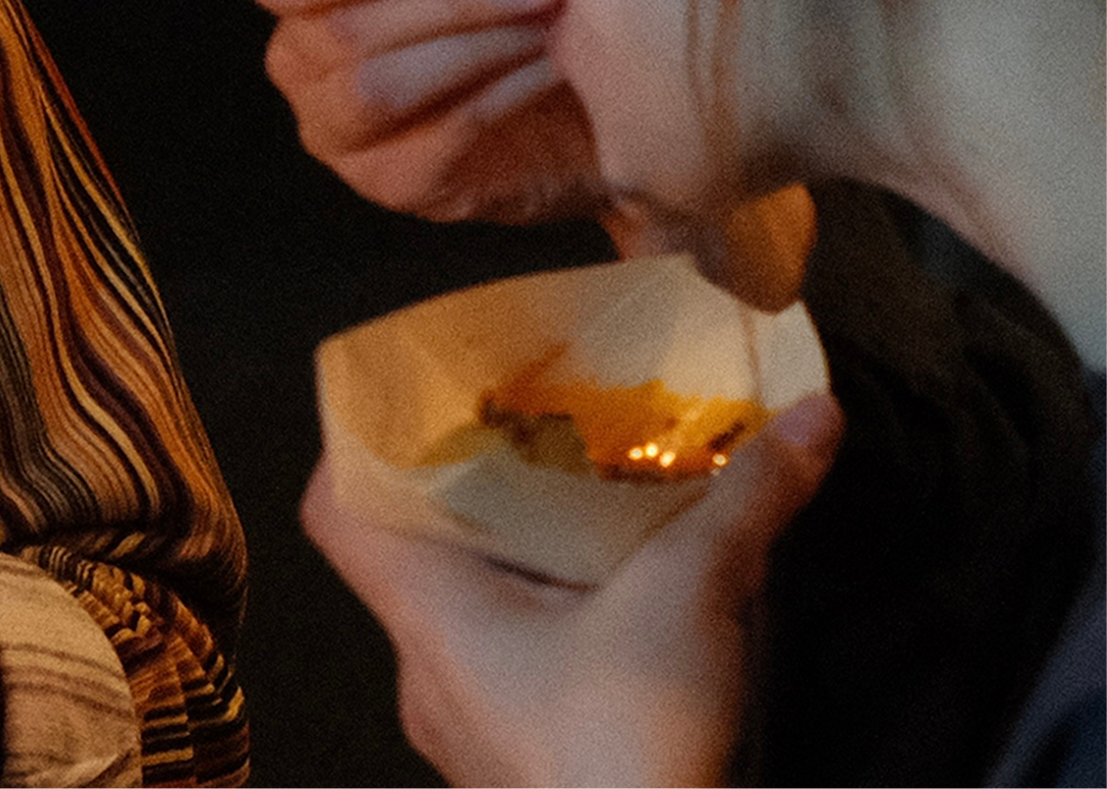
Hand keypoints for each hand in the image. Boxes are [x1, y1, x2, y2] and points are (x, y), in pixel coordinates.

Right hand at [246, 0, 604, 225]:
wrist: (596, 79)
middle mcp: (301, 61)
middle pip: (341, 33)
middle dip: (450, 0)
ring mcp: (338, 130)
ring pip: (377, 90)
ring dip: (474, 48)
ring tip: (550, 18)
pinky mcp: (391, 183)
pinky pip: (432, 143)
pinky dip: (500, 95)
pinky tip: (553, 65)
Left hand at [305, 393, 844, 788]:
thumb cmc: (627, 751)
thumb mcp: (689, 598)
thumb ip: (745, 501)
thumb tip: (813, 415)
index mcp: (427, 613)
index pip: (337, 510)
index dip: (357, 443)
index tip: (411, 398)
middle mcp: (424, 670)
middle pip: (408, 554)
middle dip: (463, 490)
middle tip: (522, 432)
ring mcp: (465, 728)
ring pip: (461, 617)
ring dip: (513, 561)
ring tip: (579, 505)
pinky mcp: (516, 766)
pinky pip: (507, 674)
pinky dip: (547, 627)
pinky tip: (613, 607)